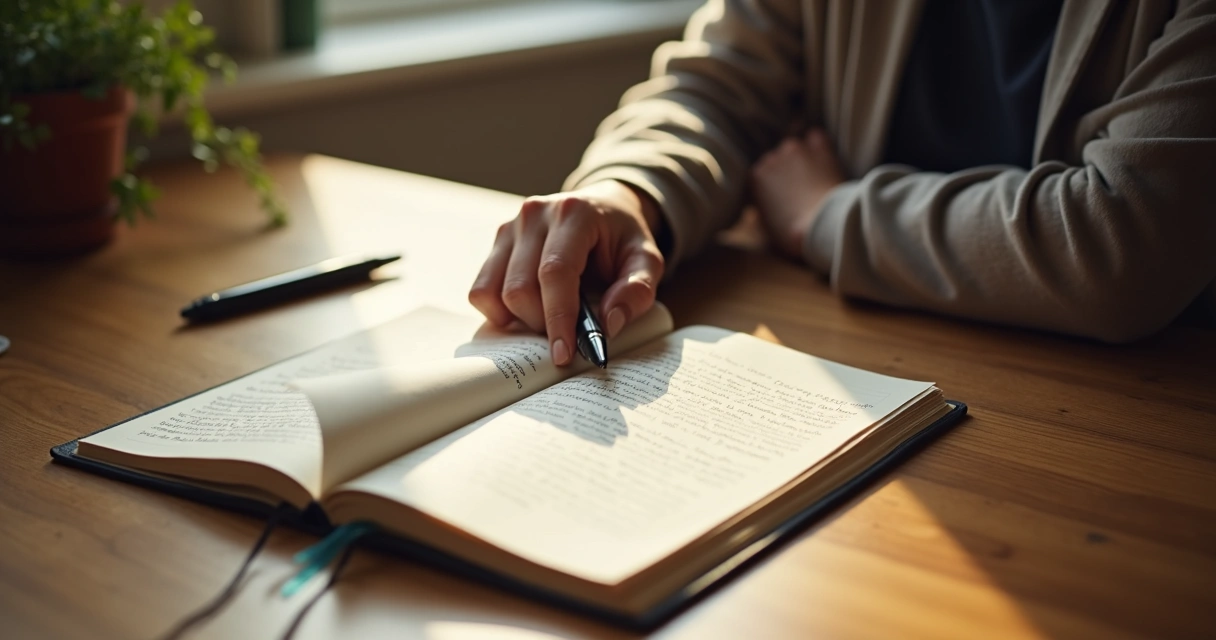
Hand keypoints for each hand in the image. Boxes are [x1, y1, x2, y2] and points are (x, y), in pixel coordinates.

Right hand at [468, 180, 664, 365]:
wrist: (603, 210)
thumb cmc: (622, 240)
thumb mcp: (646, 261)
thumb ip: (637, 291)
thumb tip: (609, 324)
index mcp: (574, 213)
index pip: (555, 272)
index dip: (557, 318)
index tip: (564, 355)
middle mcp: (534, 215)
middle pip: (520, 288)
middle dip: (542, 324)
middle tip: (568, 333)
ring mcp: (509, 227)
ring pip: (495, 293)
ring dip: (520, 321)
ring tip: (550, 318)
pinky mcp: (496, 243)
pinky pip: (481, 291)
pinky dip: (500, 313)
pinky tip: (527, 312)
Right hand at [751, 128, 844, 257]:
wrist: (822, 226)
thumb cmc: (794, 232)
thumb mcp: (766, 227)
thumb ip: (759, 210)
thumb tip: (757, 210)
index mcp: (755, 177)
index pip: (759, 174)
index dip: (770, 184)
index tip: (780, 195)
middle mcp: (771, 158)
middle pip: (775, 158)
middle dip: (784, 169)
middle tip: (797, 186)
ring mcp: (795, 150)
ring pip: (794, 146)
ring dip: (800, 156)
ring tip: (812, 174)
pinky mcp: (818, 148)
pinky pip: (816, 137)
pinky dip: (818, 146)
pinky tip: (823, 158)